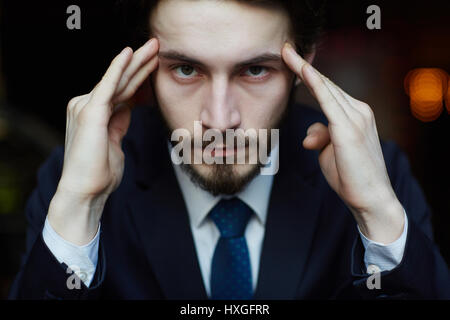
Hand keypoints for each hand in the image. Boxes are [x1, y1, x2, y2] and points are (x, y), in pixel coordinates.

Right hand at [48, 38, 158, 244]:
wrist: (86, 191)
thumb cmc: (100, 173)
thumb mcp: (114, 141)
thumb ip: (118, 121)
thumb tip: (127, 106)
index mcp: (94, 114)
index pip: (120, 90)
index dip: (138, 77)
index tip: (154, 64)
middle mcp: (87, 106)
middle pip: (120, 82)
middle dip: (140, 64)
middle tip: (156, 47)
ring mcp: (86, 107)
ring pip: (117, 80)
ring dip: (136, 62)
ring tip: (153, 47)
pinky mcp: (89, 112)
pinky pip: (108, 86)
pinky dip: (118, 69)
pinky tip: (129, 54)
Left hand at [282, 43, 403, 242]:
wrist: (370, 198)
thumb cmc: (350, 175)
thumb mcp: (330, 151)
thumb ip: (320, 136)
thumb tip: (308, 136)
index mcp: (356, 115)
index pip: (329, 90)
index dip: (310, 75)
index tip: (292, 60)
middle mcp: (359, 111)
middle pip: (327, 84)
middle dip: (303, 66)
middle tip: (285, 50)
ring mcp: (356, 118)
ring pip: (326, 88)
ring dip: (304, 69)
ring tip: (287, 53)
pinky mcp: (348, 128)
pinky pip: (328, 100)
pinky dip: (315, 83)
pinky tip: (303, 70)